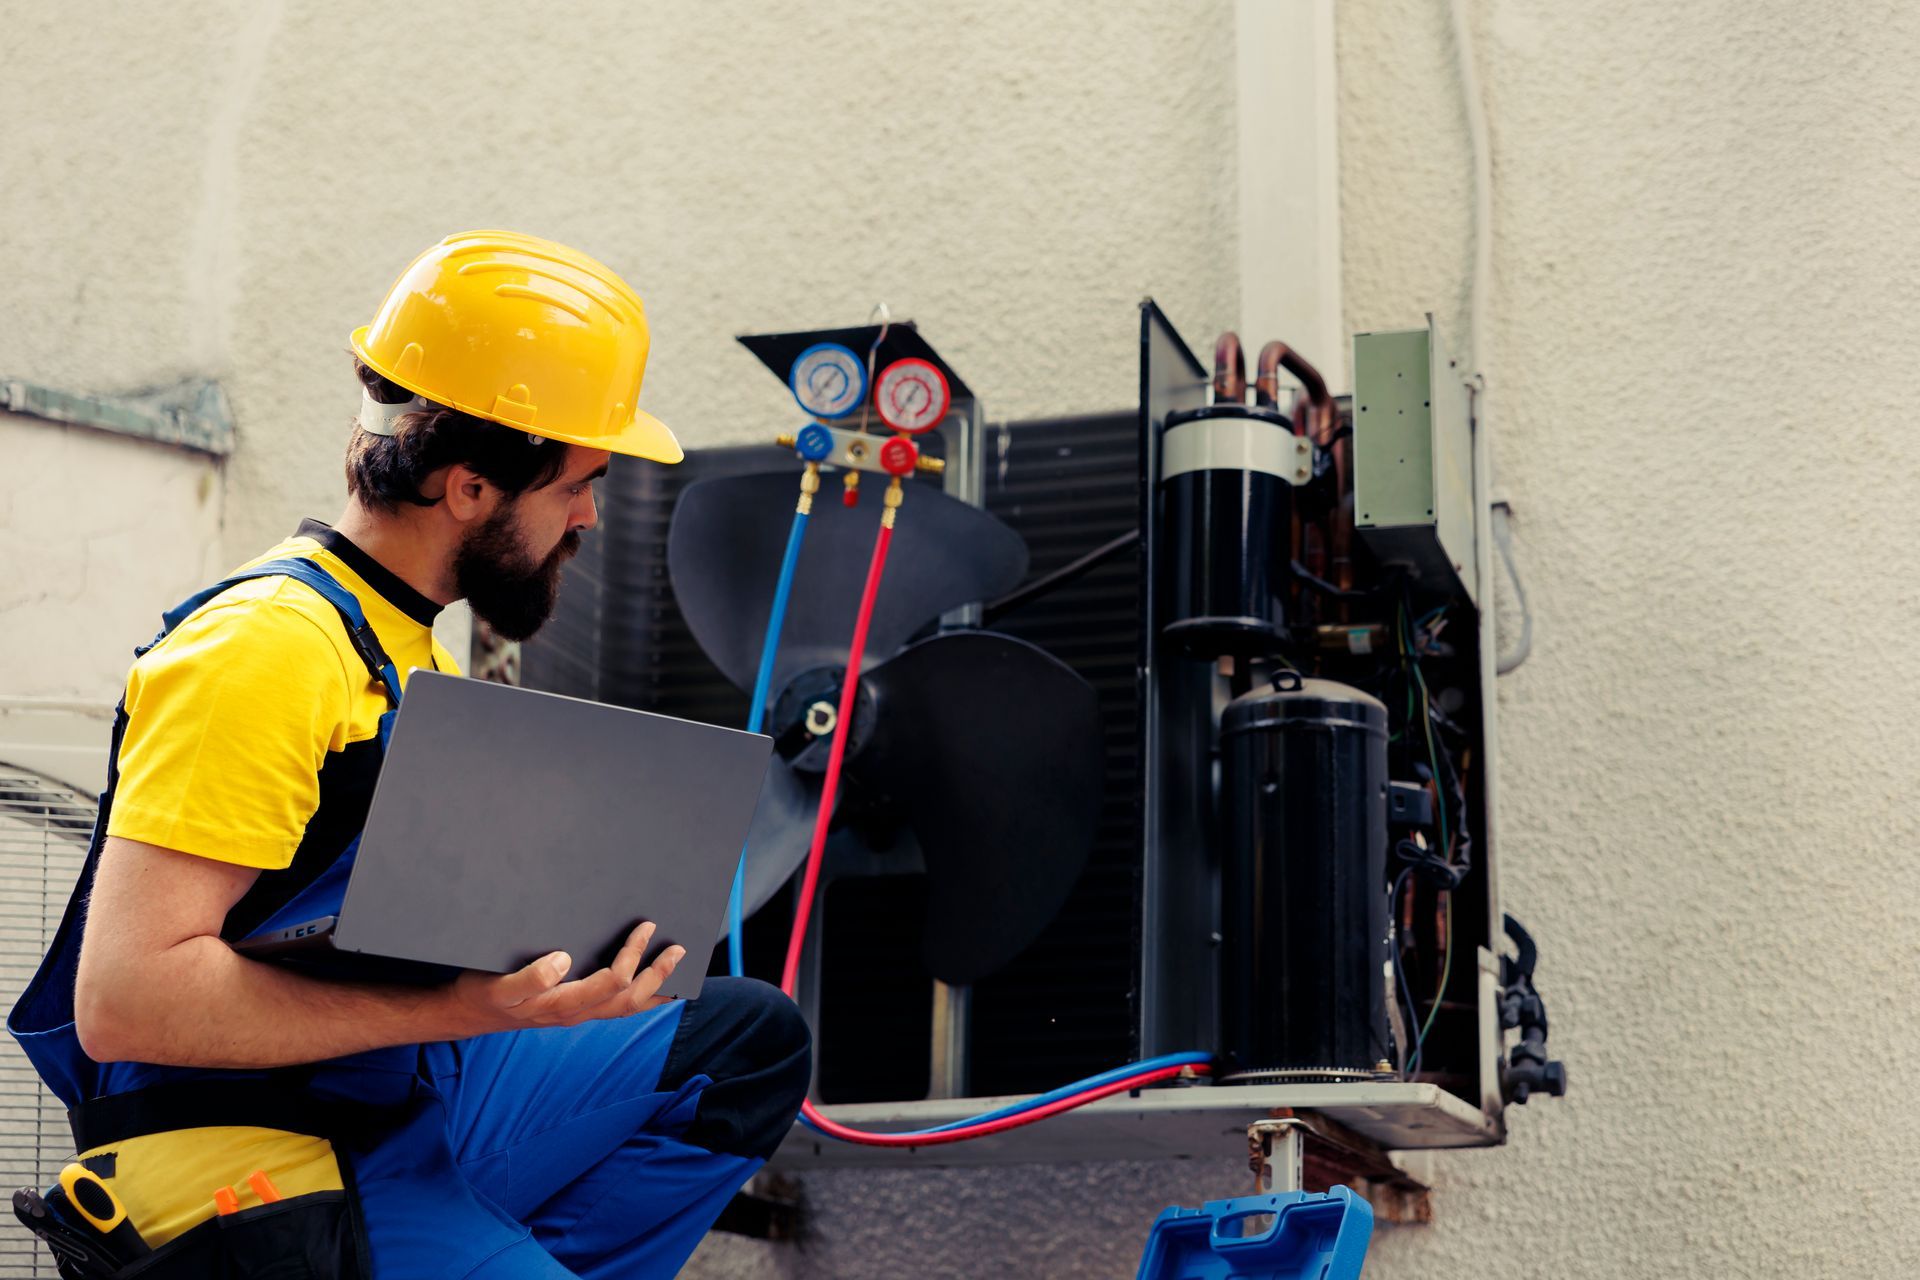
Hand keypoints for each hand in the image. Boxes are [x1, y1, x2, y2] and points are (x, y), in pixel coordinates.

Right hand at [448, 921, 685, 1034]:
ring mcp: (577, 1013)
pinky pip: (615, 1008)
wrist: (469, 1013)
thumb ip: (529, 978)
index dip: (632, 956)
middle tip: (677, 947)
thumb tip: (562, 961)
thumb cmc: (485, 994)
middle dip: (657, 974)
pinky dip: (640, 998)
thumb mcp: (498, 986)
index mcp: (562, 1004)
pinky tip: (651, 987)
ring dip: (654, 987)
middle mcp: (576, 1012)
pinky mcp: (574, 1009)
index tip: (644, 927)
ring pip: (626, 1007)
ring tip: (676, 968)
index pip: (611, 982)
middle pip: (628, 998)